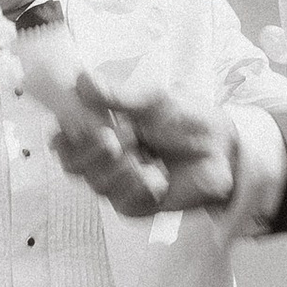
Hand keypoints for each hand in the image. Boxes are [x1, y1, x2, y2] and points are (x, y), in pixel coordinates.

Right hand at [48, 69, 246, 218]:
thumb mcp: (154, 100)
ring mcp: (116, 183)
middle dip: (92, 151)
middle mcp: (102, 158)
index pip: (63, 135)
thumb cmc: (188, 120)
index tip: (84, 123)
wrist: (222, 151)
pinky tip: (159, 177)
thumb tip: (82, 81)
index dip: (66, 132)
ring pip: (96, 183)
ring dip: (124, 169)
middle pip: (71, 163)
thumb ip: (118, 95)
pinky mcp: (133, 206)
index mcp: (100, 128)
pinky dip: (142, 187)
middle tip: (118, 139)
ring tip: (149, 158)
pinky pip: (122, 201)